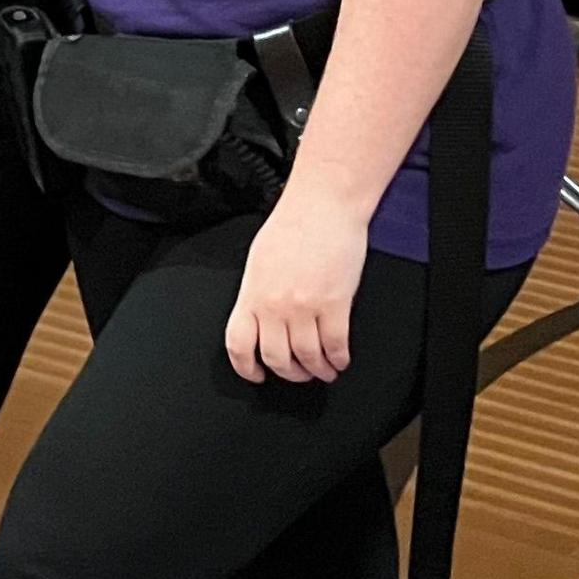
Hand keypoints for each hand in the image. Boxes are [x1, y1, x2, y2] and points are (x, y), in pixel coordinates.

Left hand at [227, 193, 369, 383]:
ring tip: (324, 370)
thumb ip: (257, 291)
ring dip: (318, 371)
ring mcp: (304, 307)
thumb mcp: (260, 259)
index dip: (246, 368)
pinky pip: (335, 346)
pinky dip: (339, 359)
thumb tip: (258, 316)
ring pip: (308, 358)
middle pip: (277, 358)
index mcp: (252, 293)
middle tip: (300, 374)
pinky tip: (340, 359)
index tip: (257, 374)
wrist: (323, 204)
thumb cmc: (294, 224)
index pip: (238, 344)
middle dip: (290, 374)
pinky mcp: (334, 304)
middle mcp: (274, 304)